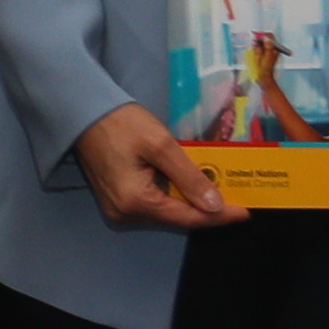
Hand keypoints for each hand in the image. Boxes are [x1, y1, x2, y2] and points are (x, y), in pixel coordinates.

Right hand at [68, 100, 236, 231]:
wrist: (83, 111)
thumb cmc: (121, 123)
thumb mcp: (161, 145)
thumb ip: (189, 177)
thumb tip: (215, 206)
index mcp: (135, 202)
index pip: (187, 217)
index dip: (219, 217)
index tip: (245, 212)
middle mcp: (125, 213)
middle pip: (176, 217)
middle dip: (206, 209)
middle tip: (235, 198)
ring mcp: (118, 208)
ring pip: (165, 211)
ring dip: (190, 200)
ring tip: (217, 189)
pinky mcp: (117, 199)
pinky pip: (152, 202)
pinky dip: (173, 194)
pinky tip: (189, 183)